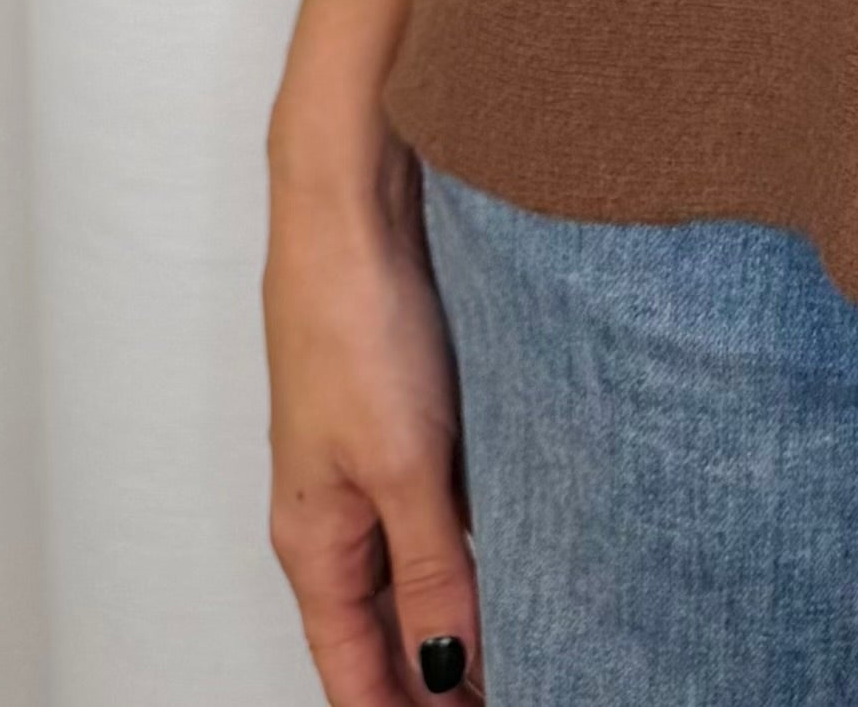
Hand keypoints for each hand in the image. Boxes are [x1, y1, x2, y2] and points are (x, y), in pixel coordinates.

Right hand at [265, 108, 482, 702]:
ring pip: (417, 569)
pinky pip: (438, 507)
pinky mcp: (405, 414)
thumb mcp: (404, 465)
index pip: (356, 673)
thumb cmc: (354, 321)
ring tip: (541, 644)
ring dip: (465, 610)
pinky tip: (529, 547)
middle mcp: (337, 512)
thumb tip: (449, 674)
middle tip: (530, 689)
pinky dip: (478, 542)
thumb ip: (430, 572)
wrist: (353, 199)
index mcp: (316, 543)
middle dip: (442, 679)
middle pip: (386, 631)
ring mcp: (369, 461)